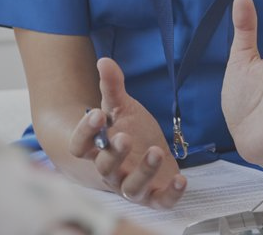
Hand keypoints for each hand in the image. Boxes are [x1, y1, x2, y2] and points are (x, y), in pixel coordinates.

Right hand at [68, 57, 186, 207]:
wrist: (151, 154)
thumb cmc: (132, 131)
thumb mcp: (123, 108)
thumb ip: (112, 87)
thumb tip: (104, 60)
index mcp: (97, 149)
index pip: (80, 146)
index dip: (85, 132)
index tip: (97, 113)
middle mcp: (111, 172)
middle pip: (104, 168)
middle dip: (114, 154)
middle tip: (125, 137)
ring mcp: (132, 186)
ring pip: (131, 188)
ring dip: (143, 172)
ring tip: (156, 152)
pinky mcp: (155, 196)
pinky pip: (160, 201)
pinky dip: (171, 194)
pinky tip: (182, 179)